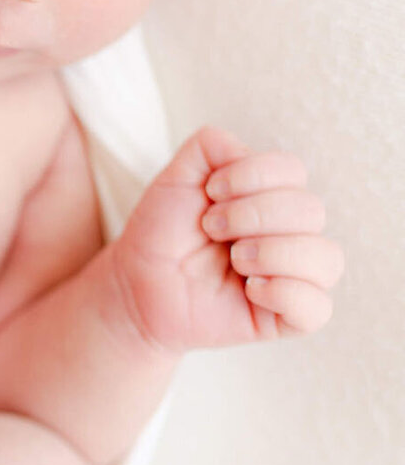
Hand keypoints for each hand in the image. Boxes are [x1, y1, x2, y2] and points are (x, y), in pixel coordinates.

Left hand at [111, 126, 344, 351]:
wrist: (138, 284)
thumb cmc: (162, 232)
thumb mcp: (177, 177)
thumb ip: (210, 145)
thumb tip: (245, 150)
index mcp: (271, 196)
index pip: (293, 171)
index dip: (251, 176)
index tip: (210, 192)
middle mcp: (291, 233)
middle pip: (311, 211)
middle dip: (253, 215)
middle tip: (211, 229)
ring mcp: (293, 276)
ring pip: (327, 258)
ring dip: (272, 253)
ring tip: (234, 260)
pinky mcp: (286, 318)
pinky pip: (318, 308)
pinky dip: (285, 293)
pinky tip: (250, 290)